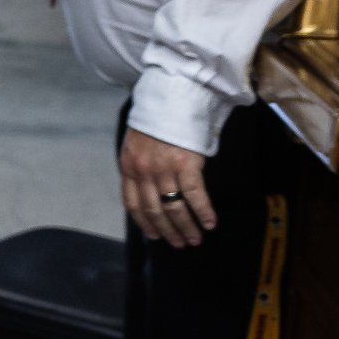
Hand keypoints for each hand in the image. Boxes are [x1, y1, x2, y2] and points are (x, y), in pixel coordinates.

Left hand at [120, 127, 215, 247]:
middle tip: (180, 244)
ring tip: (195, 239)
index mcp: (129, 166)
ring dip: (186, 227)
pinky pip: (194, 194)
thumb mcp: (138, 142)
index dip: (145, 224)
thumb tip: (150, 190)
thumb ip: (140, 166)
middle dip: (168, 231)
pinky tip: (210, 223)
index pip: (133, 204)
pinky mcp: (185, 163)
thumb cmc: (158, 119)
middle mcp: (143, 170)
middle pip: (154, 210)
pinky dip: (203, 211)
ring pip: (173, 207)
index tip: (156, 236)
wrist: (172, 94)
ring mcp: (163, 167)